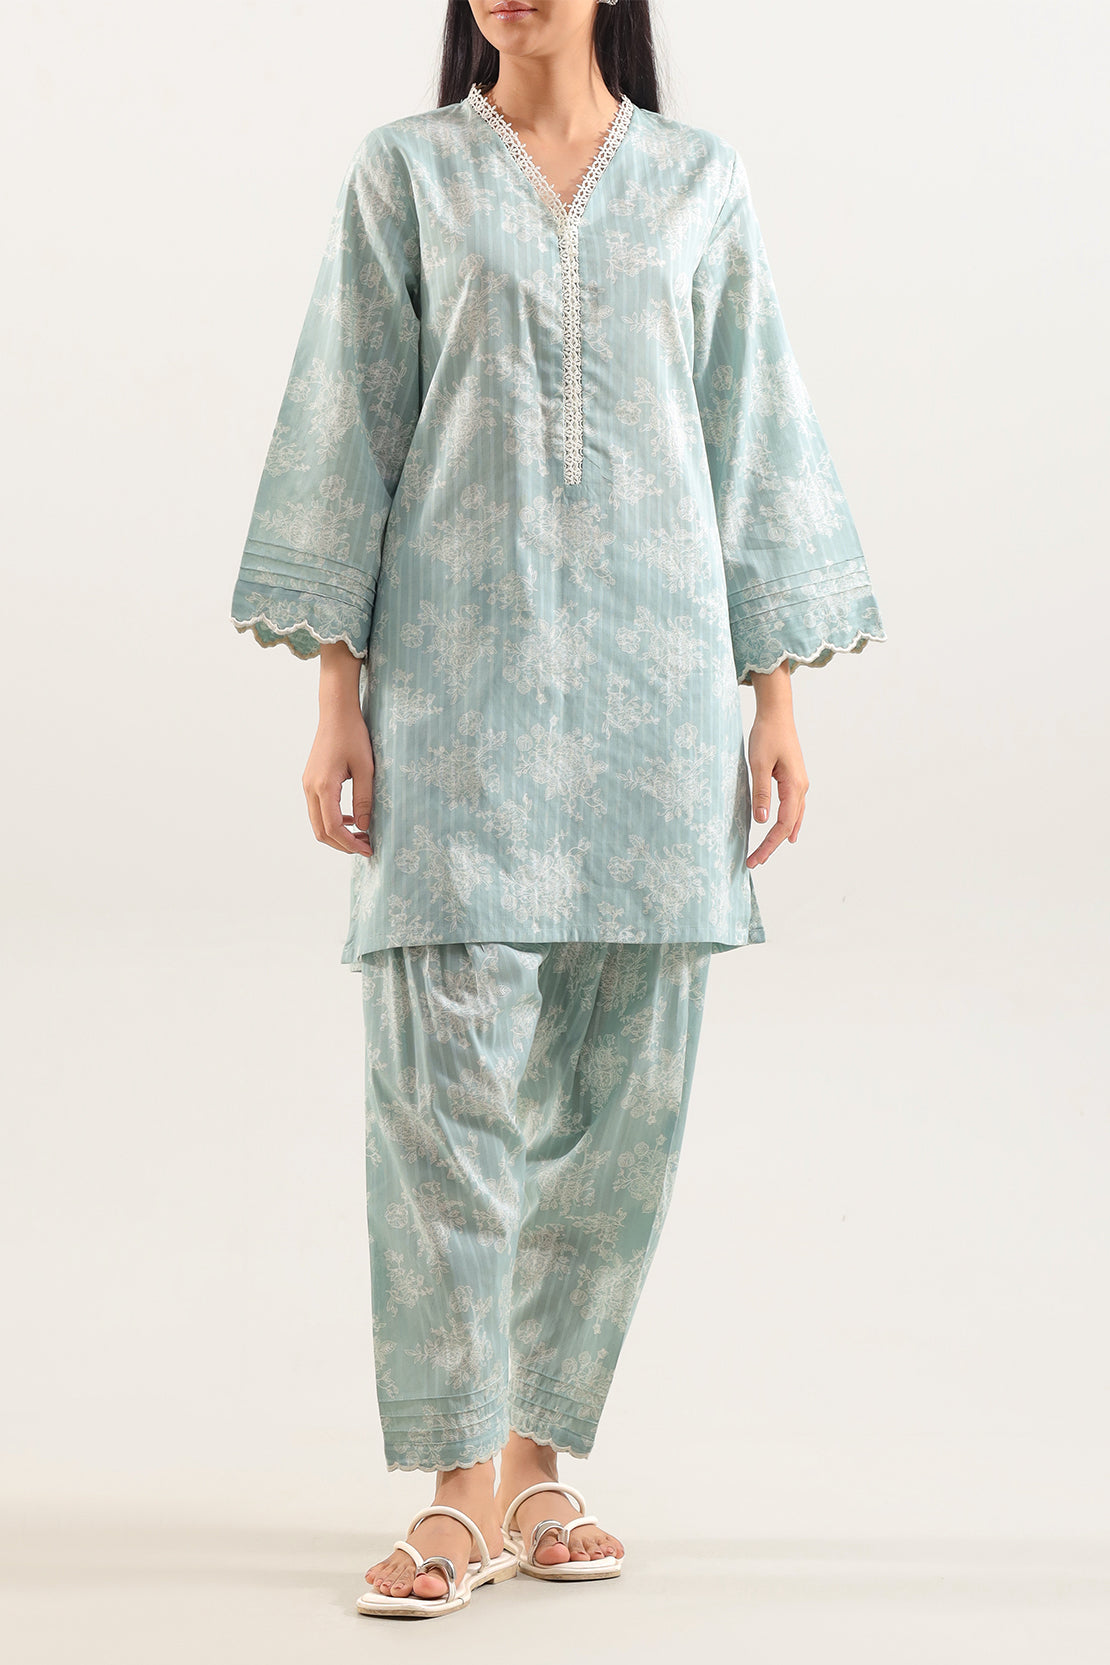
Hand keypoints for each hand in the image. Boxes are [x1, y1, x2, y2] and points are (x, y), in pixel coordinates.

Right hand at [302, 642, 374, 856]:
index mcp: (324, 786)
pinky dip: (333, 821)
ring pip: (317, 823)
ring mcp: (307, 785)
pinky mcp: (310, 781)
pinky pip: (318, 810)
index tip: (368, 849)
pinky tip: (352, 819)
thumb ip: (365, 798)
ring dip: (338, 834)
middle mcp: (310, 788)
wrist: (336, 713)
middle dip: (343, 844)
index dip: (350, 844)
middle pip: (321, 831)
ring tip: (362, 835)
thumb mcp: (366, 768)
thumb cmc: (353, 736)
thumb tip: (364, 827)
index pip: (333, 827)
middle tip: (366, 846)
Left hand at [745, 683, 808, 867]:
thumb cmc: (767, 735)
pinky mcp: (794, 780)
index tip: (755, 859)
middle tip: (754, 862)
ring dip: (779, 837)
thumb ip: (761, 792)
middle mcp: (801, 788)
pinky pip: (794, 809)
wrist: (777, 714)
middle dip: (771, 845)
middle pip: (789, 826)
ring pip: (793, 819)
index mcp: (794, 786)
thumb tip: (760, 820)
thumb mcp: (759, 764)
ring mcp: (799, 784)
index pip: (783, 825)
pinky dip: (789, 824)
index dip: (769, 844)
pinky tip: (788, 834)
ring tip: (766, 853)